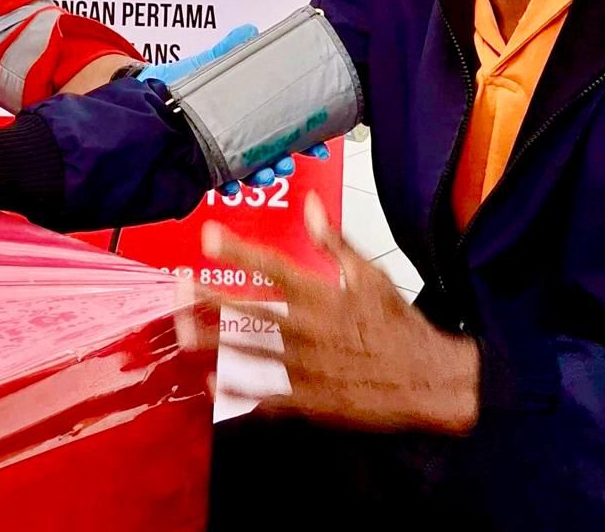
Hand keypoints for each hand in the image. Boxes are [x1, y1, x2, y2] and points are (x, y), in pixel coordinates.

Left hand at [141, 26, 320, 190]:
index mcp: (250, 112)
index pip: (286, 128)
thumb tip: (250, 30)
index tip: (319, 145)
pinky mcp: (202, 163)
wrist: (147, 97)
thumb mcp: (208, 64)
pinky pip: (220, 180)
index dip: (306, 138)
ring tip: (263, 175)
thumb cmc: (180, 81)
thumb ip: (229, 50)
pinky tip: (230, 186)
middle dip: (284, 162)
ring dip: (261, 176)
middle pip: (273, 154)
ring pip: (250, 170)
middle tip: (286, 165)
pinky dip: (227, 185)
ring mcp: (223, 150)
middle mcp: (240, 134)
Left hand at [174, 192, 480, 434]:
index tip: (208, 237)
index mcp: (320, 295)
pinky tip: (211, 381)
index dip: (237, 251)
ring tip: (180, 331)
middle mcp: (306, 330)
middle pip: (246, 312)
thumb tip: (312, 203)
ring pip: (247, 354)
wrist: (427, 380)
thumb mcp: (369, 273)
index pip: (271, 267)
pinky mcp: (309, 400)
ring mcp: (304, 368)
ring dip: (212, 342)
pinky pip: (265, 395)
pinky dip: (237, 390)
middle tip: (178, 286)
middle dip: (208, 298)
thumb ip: (333, 240)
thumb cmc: (396, 322)